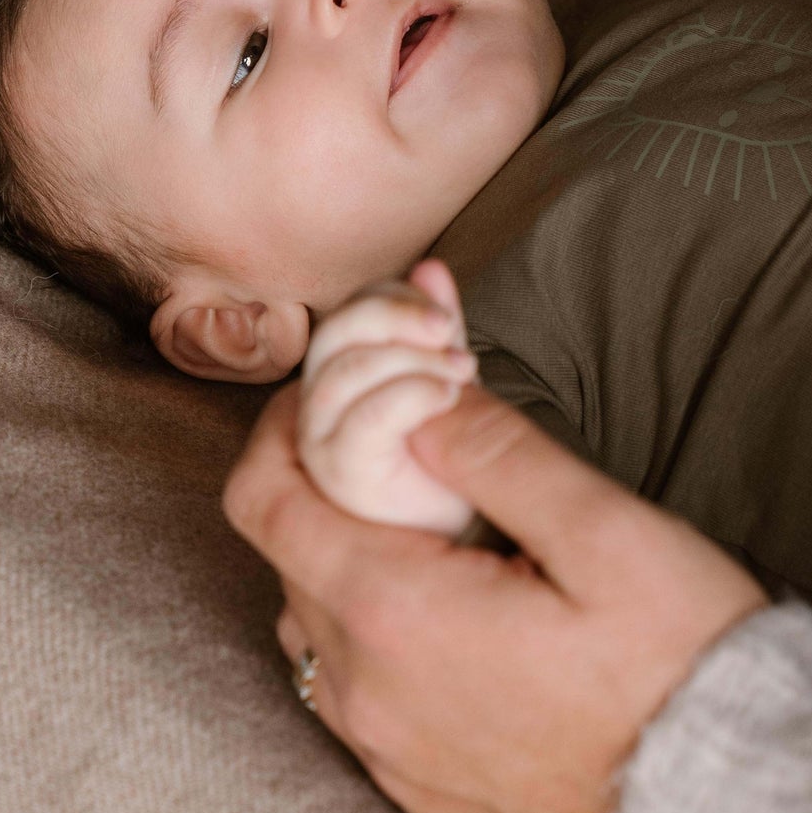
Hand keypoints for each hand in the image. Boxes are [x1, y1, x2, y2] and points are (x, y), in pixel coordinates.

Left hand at [223, 383, 768, 812]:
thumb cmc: (679, 668)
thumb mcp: (604, 532)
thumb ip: (497, 454)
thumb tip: (418, 402)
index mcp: (397, 614)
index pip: (267, 502)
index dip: (279, 429)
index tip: (322, 390)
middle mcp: (368, 691)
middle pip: (286, 556)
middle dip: (320, 481)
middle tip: (396, 438)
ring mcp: (387, 748)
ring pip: (315, 621)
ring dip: (345, 554)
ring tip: (425, 515)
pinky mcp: (418, 784)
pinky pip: (352, 686)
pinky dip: (370, 624)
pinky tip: (446, 602)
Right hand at [297, 258, 478, 535]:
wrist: (489, 545)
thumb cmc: (466, 469)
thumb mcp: (450, 382)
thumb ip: (435, 330)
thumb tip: (430, 267)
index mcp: (344, 384)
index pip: (346, 316)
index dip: (389, 299)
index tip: (442, 312)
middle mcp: (322, 417)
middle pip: (331, 337)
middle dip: (391, 316)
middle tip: (449, 330)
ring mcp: (327, 456)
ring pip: (340, 377)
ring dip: (406, 357)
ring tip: (461, 371)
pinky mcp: (347, 488)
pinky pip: (360, 428)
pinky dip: (407, 395)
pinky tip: (447, 396)